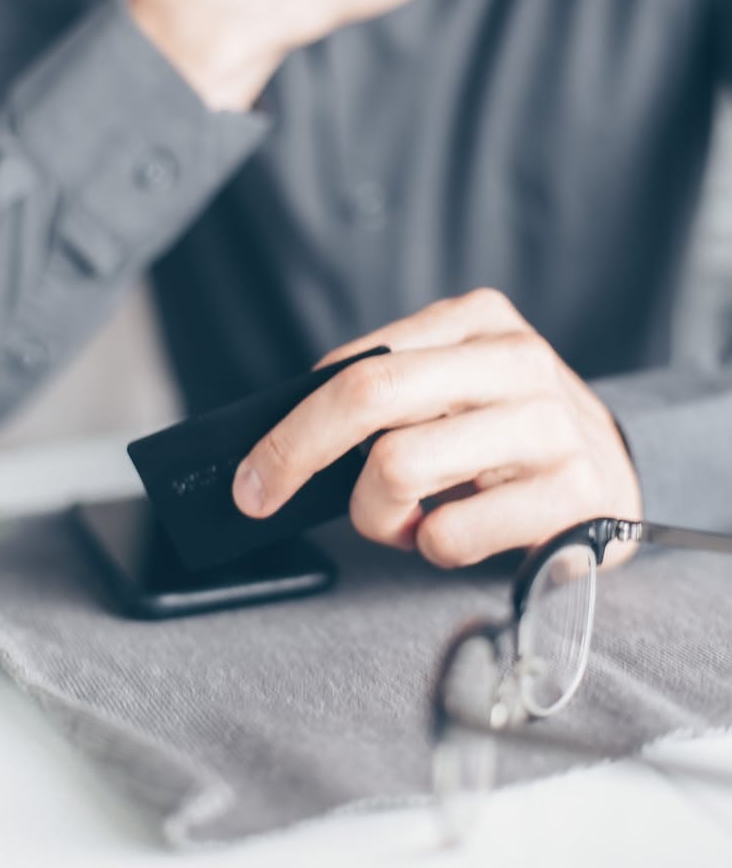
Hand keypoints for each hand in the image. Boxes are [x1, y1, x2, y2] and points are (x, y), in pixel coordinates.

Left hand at [232, 290, 642, 568]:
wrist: (615, 468)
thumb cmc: (508, 432)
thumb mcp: (454, 386)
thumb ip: (388, 392)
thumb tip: (286, 436)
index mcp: (477, 320)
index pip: (358, 365)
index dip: (291, 421)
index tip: (253, 469)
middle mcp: (515, 360)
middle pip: (369, 395)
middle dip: (295, 453)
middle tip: (263, 496)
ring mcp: (548, 423)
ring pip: (398, 467)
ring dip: (378, 515)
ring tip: (407, 520)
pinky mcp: (573, 491)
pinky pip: (449, 534)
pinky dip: (431, 547)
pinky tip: (457, 533)